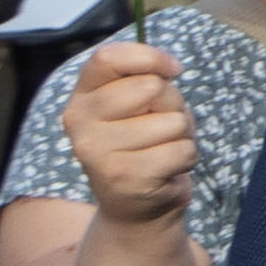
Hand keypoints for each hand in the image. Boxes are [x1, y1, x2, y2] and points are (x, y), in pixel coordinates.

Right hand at [62, 38, 197, 224]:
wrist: (136, 208)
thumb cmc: (145, 144)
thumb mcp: (140, 106)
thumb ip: (145, 78)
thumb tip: (169, 67)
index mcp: (81, 98)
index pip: (108, 58)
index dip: (150, 56)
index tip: (172, 69)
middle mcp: (80, 123)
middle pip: (150, 87)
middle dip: (173, 104)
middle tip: (163, 127)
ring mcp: (97, 152)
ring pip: (172, 121)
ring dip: (182, 135)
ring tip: (163, 150)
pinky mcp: (123, 177)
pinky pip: (181, 150)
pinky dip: (186, 158)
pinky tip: (167, 169)